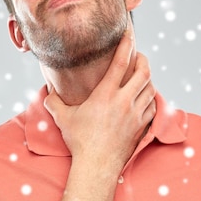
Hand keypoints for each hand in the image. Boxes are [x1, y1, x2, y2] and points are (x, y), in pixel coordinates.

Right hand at [44, 31, 156, 170]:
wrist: (97, 166)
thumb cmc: (79, 141)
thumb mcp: (62, 118)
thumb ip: (53, 102)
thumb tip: (47, 93)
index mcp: (105, 95)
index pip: (120, 63)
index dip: (126, 45)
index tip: (129, 33)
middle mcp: (124, 101)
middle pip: (144, 72)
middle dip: (143, 60)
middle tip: (137, 56)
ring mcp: (135, 114)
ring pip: (151, 88)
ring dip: (147, 78)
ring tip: (141, 75)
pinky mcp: (141, 126)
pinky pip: (153, 106)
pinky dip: (151, 97)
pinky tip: (145, 97)